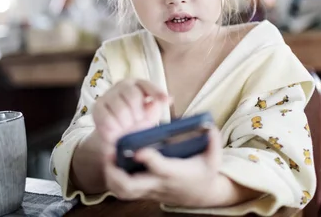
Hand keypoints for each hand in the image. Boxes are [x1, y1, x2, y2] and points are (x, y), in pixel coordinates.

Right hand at [92, 79, 168, 146]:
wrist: (115, 135)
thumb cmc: (135, 121)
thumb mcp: (148, 116)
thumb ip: (155, 109)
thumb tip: (163, 101)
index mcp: (138, 85)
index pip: (147, 85)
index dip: (157, 93)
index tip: (167, 101)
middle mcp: (122, 85)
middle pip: (133, 96)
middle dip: (138, 114)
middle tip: (137, 121)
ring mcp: (108, 95)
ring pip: (120, 109)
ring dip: (126, 124)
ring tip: (126, 128)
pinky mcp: (97, 107)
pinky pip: (107, 119)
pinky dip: (114, 129)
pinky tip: (116, 132)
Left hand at [103, 126, 240, 206]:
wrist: (200, 194)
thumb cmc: (204, 172)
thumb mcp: (214, 158)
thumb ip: (213, 141)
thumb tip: (209, 126)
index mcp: (174, 173)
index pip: (159, 168)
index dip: (148, 159)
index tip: (137, 149)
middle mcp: (158, 183)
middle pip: (131, 186)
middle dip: (116, 171)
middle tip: (109, 152)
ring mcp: (148, 190)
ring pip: (122, 191)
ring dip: (110, 176)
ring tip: (107, 156)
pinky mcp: (143, 192)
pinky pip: (122, 191)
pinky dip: (113, 179)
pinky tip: (111, 164)